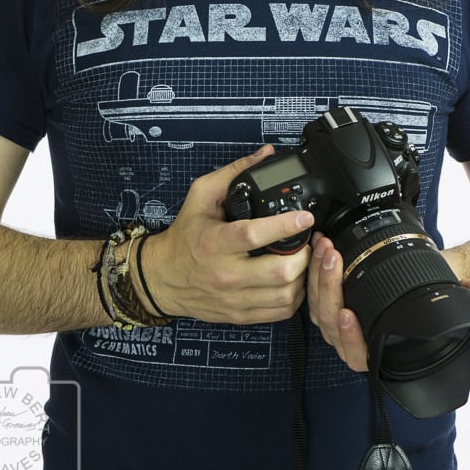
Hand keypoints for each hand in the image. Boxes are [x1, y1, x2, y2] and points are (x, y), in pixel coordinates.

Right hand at [142, 146, 313, 323]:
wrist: (161, 278)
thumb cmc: (184, 236)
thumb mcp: (201, 196)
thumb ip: (234, 172)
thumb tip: (265, 154)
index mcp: (214, 242)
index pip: (255, 236)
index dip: (285, 226)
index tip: (305, 216)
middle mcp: (225, 274)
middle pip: (280, 272)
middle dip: (303, 255)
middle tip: (307, 241)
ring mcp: (234, 299)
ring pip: (285, 295)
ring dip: (303, 276)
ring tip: (302, 259)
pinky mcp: (240, 315)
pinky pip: (280, 312)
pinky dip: (294, 296)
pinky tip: (292, 280)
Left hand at [308, 233, 469, 372]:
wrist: (423, 286)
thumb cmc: (430, 298)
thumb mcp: (448, 298)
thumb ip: (465, 298)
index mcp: (380, 351)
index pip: (358, 355)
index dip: (349, 338)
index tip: (347, 315)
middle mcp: (354, 341)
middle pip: (329, 323)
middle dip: (328, 288)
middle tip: (333, 258)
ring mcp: (337, 322)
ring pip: (317, 305)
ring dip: (318, 274)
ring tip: (327, 246)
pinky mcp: (328, 301)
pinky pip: (313, 291)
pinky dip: (314, 268)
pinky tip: (320, 246)